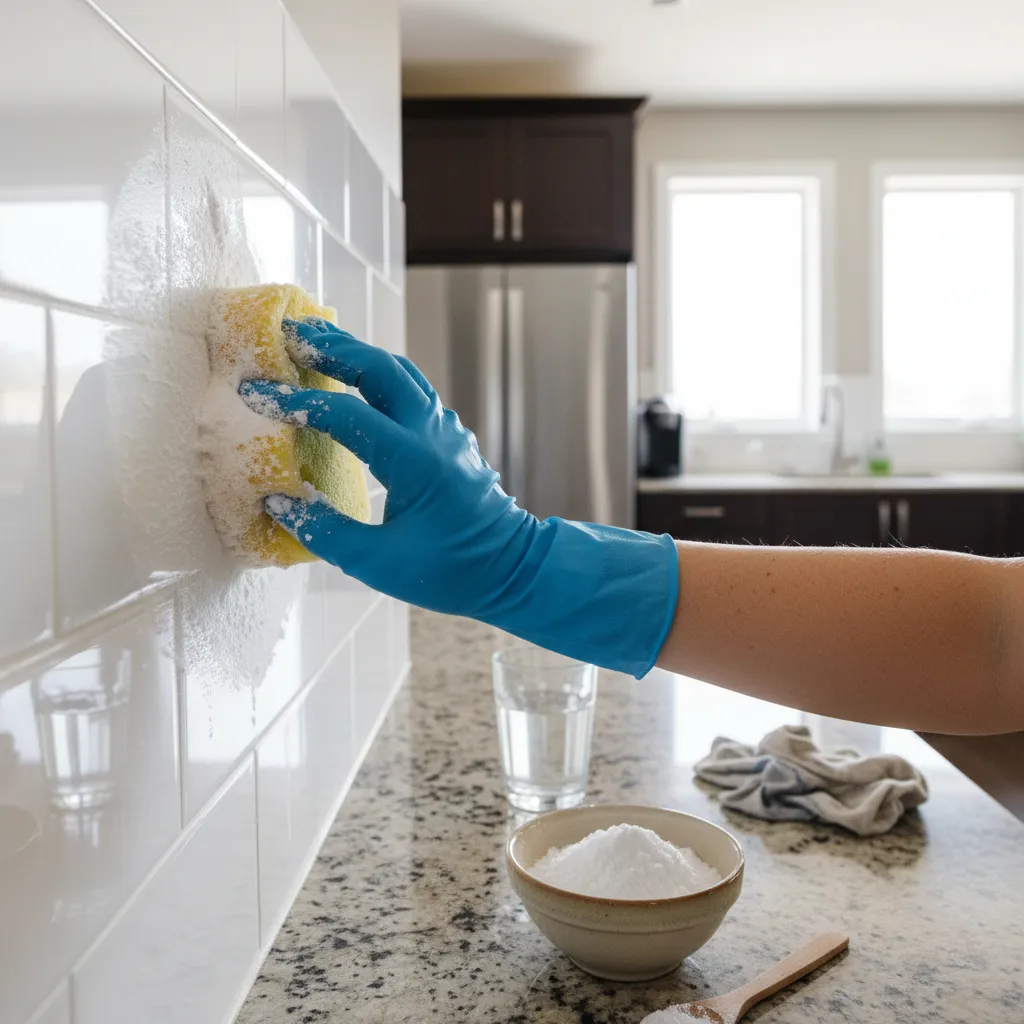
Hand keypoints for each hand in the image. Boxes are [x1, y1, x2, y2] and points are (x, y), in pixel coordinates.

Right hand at [240, 317, 677, 676]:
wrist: (512, 568)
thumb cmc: (451, 572)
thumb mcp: (379, 563)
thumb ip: (324, 531)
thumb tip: (277, 502)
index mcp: (415, 462)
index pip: (346, 415)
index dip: (295, 401)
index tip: (254, 392)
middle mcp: (434, 433)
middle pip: (380, 368)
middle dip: (332, 346)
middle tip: (288, 333)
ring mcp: (446, 429)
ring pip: (399, 372)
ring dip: (356, 352)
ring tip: (313, 341)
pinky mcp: (448, 434)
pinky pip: (410, 388)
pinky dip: (376, 373)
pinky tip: (352, 376)